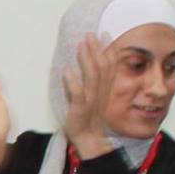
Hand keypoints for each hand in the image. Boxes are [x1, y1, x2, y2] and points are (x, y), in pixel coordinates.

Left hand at [59, 36, 117, 156]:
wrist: (89, 139)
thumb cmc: (89, 117)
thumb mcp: (95, 97)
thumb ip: (93, 81)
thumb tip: (86, 65)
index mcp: (104, 89)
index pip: (108, 66)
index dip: (107, 49)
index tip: (105, 33)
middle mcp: (99, 92)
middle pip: (101, 67)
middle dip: (96, 49)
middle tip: (90, 34)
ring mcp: (90, 100)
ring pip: (91, 77)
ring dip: (86, 59)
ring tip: (80, 45)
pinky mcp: (80, 109)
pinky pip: (77, 94)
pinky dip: (72, 82)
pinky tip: (66, 70)